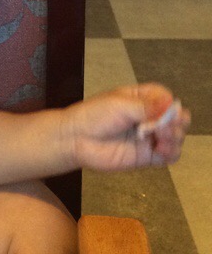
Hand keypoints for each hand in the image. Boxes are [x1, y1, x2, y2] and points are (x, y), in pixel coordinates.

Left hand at [64, 84, 189, 172]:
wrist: (76, 139)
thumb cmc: (94, 116)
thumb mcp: (120, 104)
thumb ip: (147, 107)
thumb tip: (172, 107)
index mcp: (141, 99)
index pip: (166, 98)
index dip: (170, 104)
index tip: (166, 111)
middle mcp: (148, 117)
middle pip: (176, 118)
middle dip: (177, 122)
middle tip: (165, 127)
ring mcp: (149, 137)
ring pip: (176, 136)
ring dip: (175, 137)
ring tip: (161, 138)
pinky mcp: (147, 155)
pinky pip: (170, 155)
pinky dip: (172, 152)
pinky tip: (161, 150)